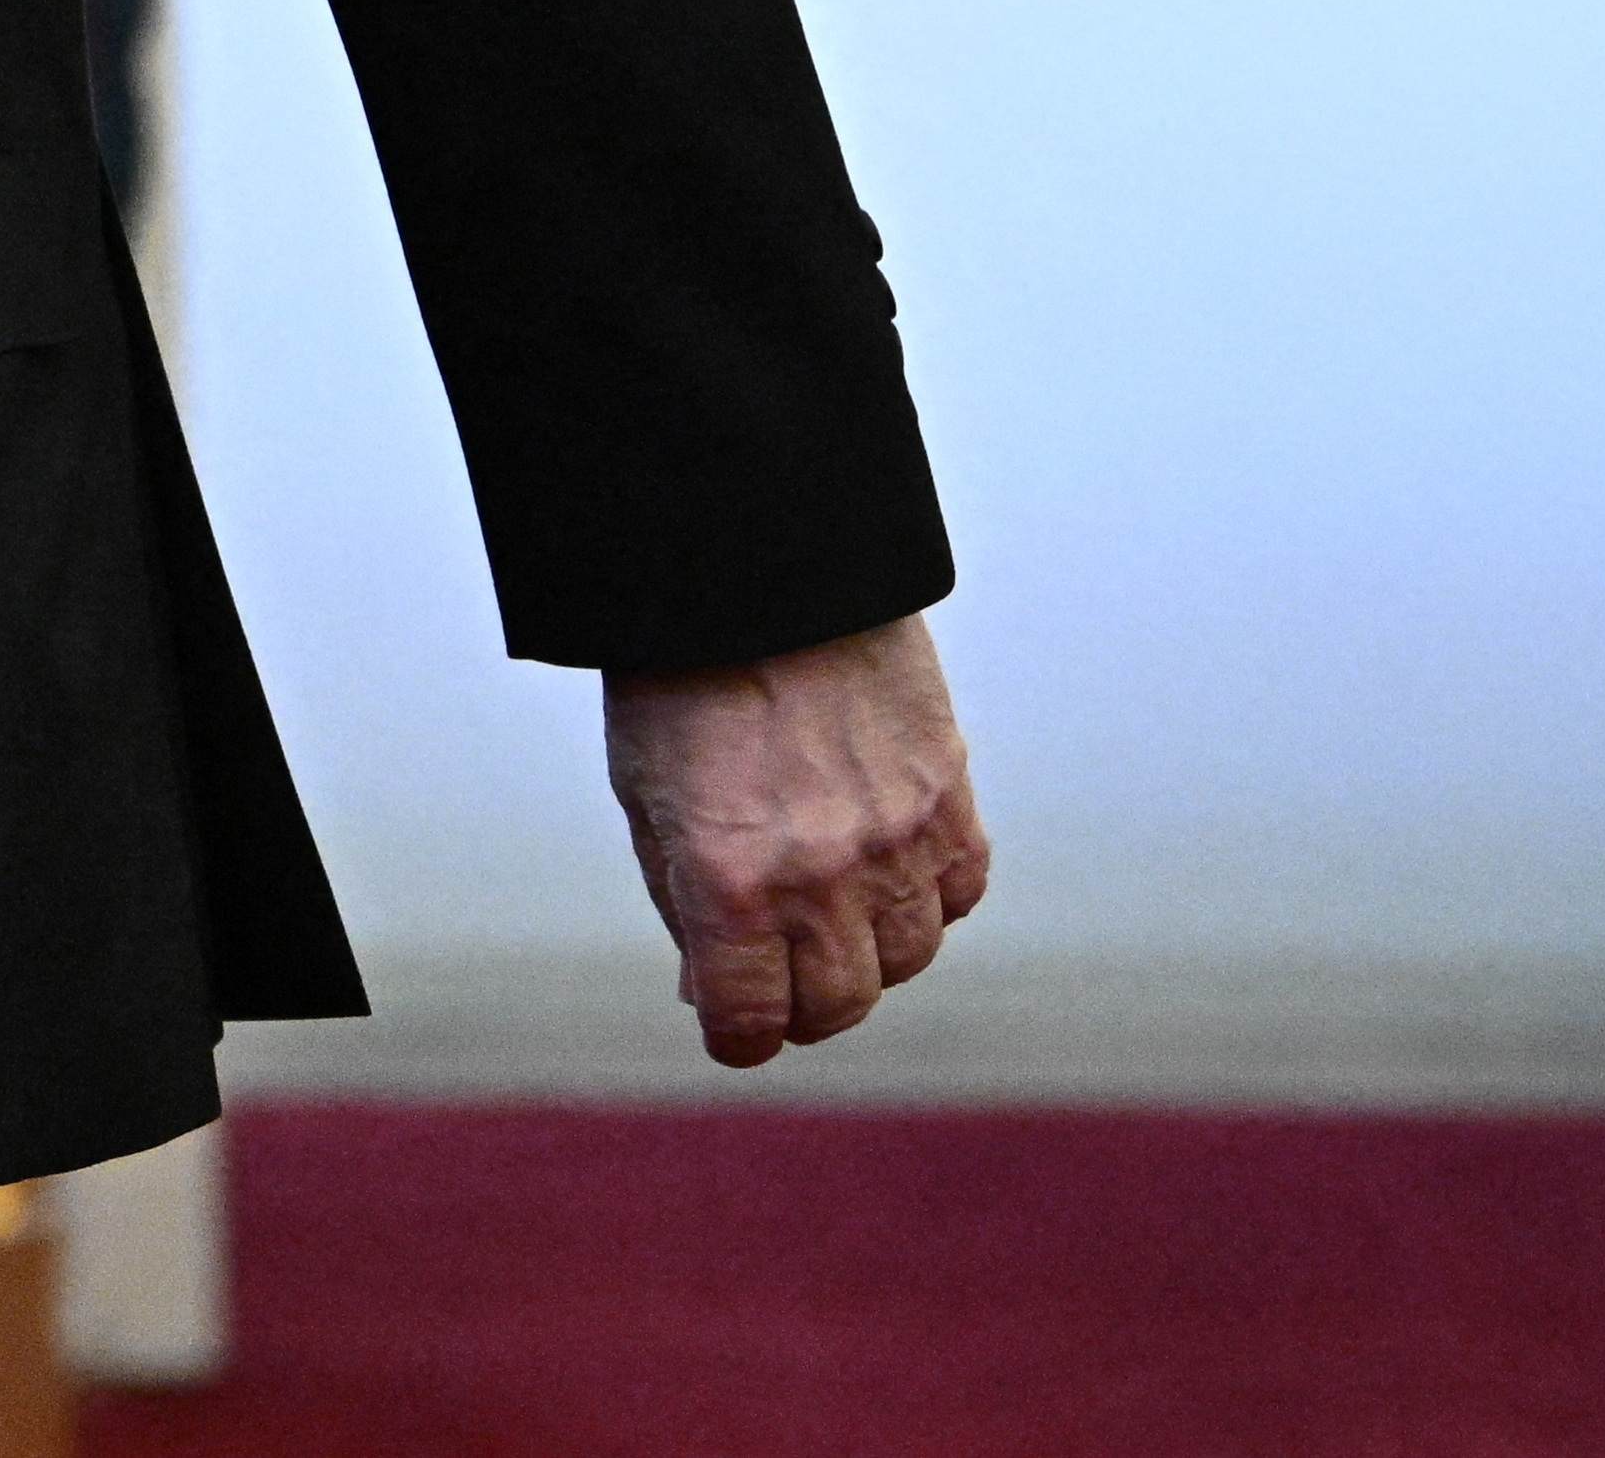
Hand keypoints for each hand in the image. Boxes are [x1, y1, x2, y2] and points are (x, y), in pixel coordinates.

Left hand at [608, 613, 987, 1065]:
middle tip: (780, 980)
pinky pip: (959, 895)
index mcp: (729, 879)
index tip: (732, 1028)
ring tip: (831, 916)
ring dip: (868, 957)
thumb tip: (712, 989)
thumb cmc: (680, 677)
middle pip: (837, 1005)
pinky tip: (889, 872)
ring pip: (907, 960)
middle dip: (802, 1008)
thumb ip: (683, 899)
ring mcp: (897, 839)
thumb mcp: (644, 793)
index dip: (736, 1036)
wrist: (759, 568)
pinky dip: (928, 902)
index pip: (750, 1020)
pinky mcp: (950, 796)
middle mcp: (822, 875)